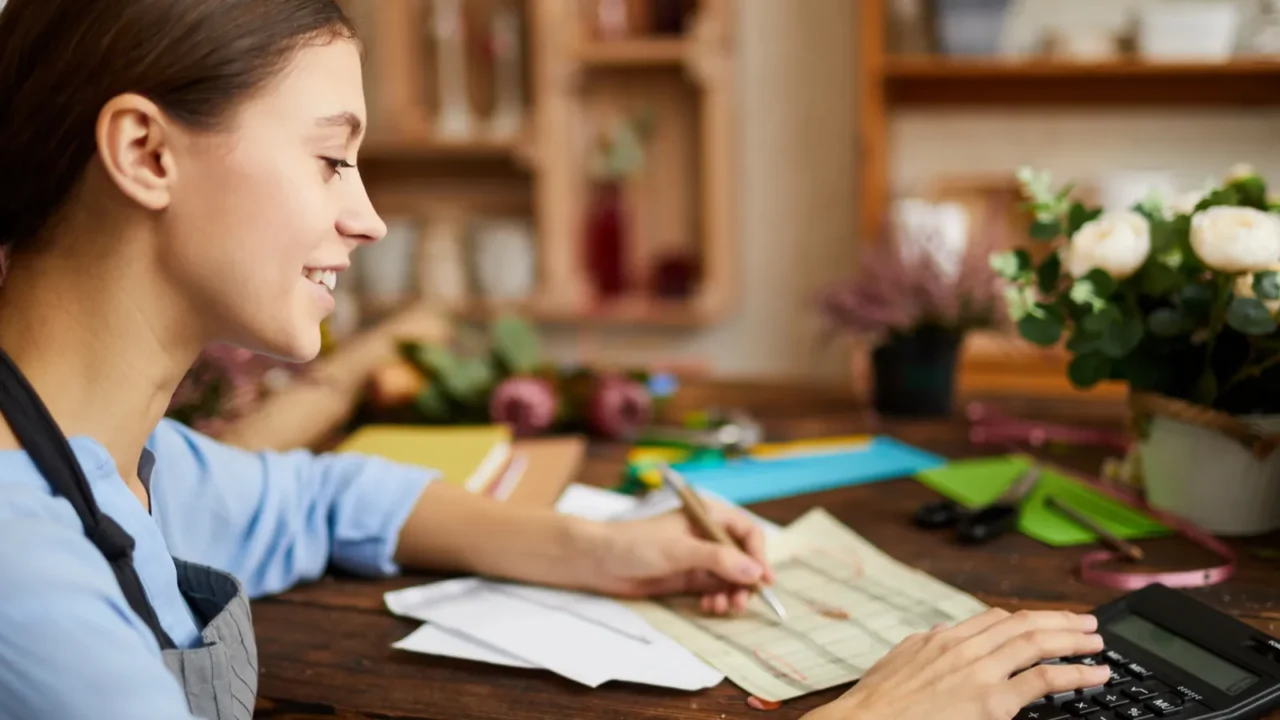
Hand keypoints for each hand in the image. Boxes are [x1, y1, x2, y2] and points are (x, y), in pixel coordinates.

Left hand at [571, 498, 774, 613]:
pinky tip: (709, 607)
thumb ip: (717, 559)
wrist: (598, 561)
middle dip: (746, 581)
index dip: (759, 555)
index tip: (763, 580)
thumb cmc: (635, 544)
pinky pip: (715, 590)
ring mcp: (699, 559)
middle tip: (740, 602)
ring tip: (721, 607)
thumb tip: (755, 572)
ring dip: (732, 594)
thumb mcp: (679, 550)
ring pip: (731, 579)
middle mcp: (708, 536)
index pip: (747, 533)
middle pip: (743, 559)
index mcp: (708, 516)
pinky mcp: (689, 578)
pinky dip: (718, 600)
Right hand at [805, 608, 1111, 719]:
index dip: (1025, 618)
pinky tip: (1094, 674)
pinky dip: (1074, 673)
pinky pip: (1043, 680)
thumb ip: (923, 645)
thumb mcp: (898, 660)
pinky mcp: (992, 701)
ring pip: (1038, 644)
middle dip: (1059, 621)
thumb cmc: (877, 702)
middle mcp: (965, 648)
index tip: (1043, 621)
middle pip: (1023, 624)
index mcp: (943, 639)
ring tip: (1096, 642)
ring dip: (1073, 640)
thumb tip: (940, 631)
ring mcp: (980, 672)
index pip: (994, 619)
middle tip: (1086, 623)